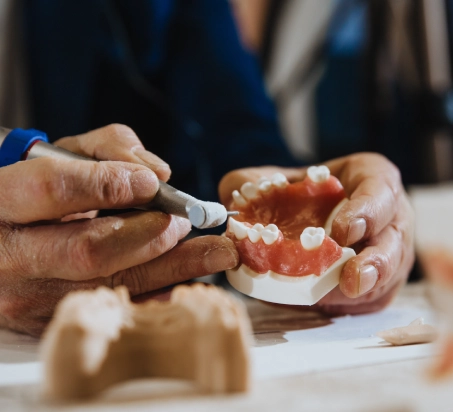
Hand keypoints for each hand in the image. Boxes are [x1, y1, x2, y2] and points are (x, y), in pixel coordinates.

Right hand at [0, 124, 237, 335]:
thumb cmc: (36, 190)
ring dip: (172, 267)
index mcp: (1, 202)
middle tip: (185, 222)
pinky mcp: (51, 323)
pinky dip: (159, 296)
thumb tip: (158, 173)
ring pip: (111, 286)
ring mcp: (27, 299)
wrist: (1, 242)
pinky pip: (117, 313)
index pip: (53, 189)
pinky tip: (188, 282)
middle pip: (90, 250)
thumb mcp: (59, 155)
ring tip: (214, 251)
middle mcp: (8, 257)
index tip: (153, 183)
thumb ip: (108, 148)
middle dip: (151, 233)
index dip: (109, 184)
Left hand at [219, 152, 413, 314]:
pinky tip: (319, 303)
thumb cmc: (303, 191)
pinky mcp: (378, 284)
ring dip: (359, 292)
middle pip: (393, 244)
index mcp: (373, 182)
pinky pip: (368, 299)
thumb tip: (234, 204)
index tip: (344, 231)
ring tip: (336, 300)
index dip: (367, 212)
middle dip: (376, 263)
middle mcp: (388, 220)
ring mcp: (387, 255)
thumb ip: (255, 182)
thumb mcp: (279, 178)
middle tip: (352, 280)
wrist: (315, 213)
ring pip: (384, 278)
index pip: (380, 193)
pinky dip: (344, 303)